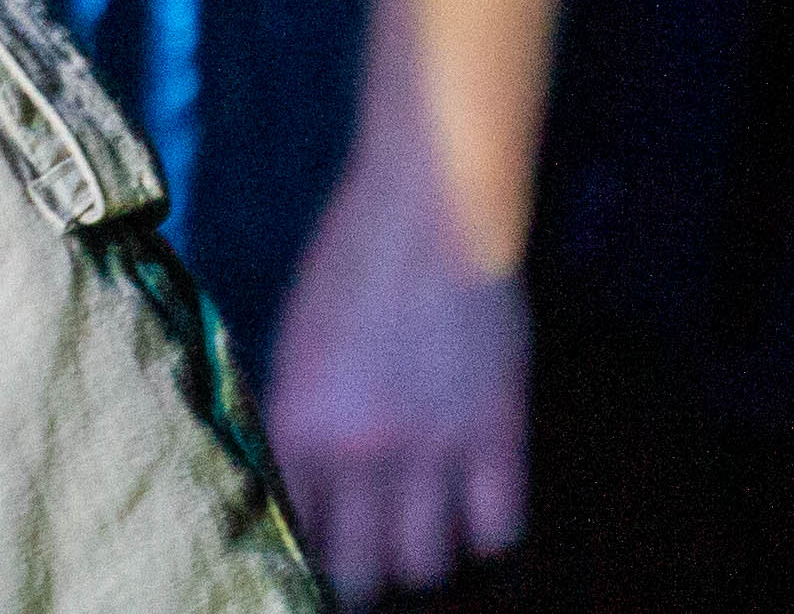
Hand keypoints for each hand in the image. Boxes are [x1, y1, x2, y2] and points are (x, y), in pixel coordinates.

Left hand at [264, 139, 529, 598]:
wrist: (427, 216)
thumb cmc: (348, 268)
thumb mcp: (295, 347)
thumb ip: (298, 422)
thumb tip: (302, 488)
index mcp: (299, 425)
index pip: (298, 535)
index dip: (311, 558)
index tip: (325, 558)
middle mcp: (360, 451)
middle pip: (365, 572)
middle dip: (366, 578)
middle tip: (374, 565)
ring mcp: (433, 448)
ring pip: (431, 562)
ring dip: (428, 554)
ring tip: (425, 529)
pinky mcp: (497, 433)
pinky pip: (498, 529)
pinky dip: (489, 530)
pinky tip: (477, 505)